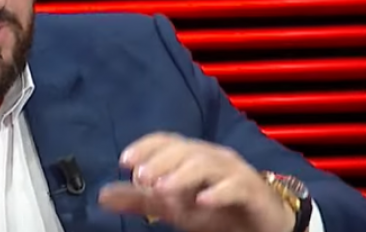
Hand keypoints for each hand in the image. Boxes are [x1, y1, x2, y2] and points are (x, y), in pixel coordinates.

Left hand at [98, 132, 294, 231]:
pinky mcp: (252, 192)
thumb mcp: (173, 207)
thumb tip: (102, 195)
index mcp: (193, 156)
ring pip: (207, 164)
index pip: (167, 141)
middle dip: (160, 162)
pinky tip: (202, 201)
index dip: (145, 146)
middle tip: (140, 178)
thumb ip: (140, 201)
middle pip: (184, 150)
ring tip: (163, 190)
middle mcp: (213, 157)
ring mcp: (234, 172)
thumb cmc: (217, 210)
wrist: (263, 224)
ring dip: (183, 176)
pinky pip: (236, 186)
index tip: (124, 160)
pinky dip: (218, 192)